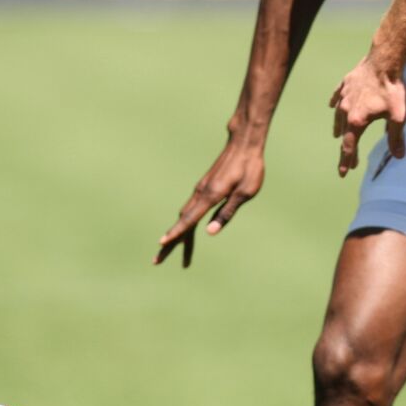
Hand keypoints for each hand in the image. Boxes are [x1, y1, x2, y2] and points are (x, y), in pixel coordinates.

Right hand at [155, 134, 265, 266]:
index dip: (176, 233)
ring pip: (185, 215)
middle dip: (170, 242)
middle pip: (182, 221)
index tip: (161, 244)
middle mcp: (201, 193)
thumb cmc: (249, 168)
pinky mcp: (205, 187)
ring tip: (167, 250)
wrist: (244, 144)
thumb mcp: (244, 193)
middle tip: (157, 261)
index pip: (189, 220)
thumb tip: (209, 233)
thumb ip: (226, 213)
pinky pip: (191, 209)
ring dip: (176, 234)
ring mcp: (201, 189)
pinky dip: (184, 222)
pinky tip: (184, 230)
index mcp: (211, 196)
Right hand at [330, 56, 405, 176]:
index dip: (346, 161)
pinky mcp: (345, 83)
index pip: (349, 146)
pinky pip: (337, 96)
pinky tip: (332, 106)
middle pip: (343, 134)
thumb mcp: (398, 117)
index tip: (343, 174)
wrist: (384, 60)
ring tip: (338, 136)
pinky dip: (335, 104)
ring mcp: (344, 95)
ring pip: (338, 116)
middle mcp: (345, 110)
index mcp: (356, 120)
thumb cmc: (392, 89)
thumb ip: (396, 138)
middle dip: (346, 149)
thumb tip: (399, 157)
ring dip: (339, 128)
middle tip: (348, 162)